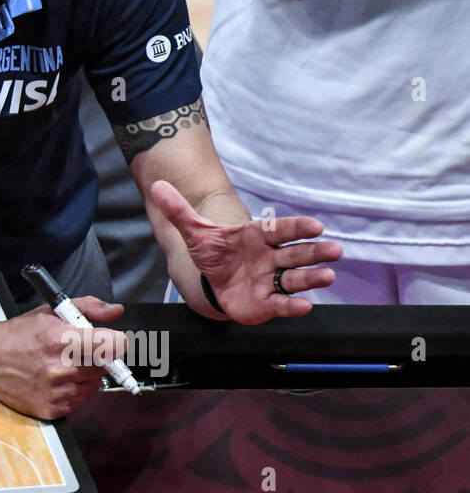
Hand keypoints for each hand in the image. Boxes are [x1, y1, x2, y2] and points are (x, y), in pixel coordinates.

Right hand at [0, 297, 126, 419]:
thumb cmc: (18, 335)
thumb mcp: (51, 312)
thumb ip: (88, 308)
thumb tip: (115, 311)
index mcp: (62, 340)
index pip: (112, 345)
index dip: (114, 341)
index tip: (110, 340)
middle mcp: (62, 368)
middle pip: (105, 365)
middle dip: (96, 356)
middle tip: (76, 350)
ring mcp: (58, 391)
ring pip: (94, 384)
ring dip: (85, 374)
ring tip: (62, 365)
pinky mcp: (53, 409)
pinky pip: (80, 400)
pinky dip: (74, 390)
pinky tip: (56, 379)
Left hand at [150, 180, 342, 323]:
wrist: (211, 281)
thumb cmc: (214, 253)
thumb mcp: (194, 232)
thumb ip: (179, 210)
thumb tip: (157, 186)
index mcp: (257, 236)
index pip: (280, 229)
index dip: (297, 228)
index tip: (316, 226)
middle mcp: (270, 258)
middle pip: (295, 253)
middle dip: (315, 252)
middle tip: (334, 250)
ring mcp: (270, 281)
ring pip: (295, 278)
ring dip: (312, 278)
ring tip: (328, 276)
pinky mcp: (266, 303)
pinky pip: (282, 304)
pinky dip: (293, 305)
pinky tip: (305, 306)